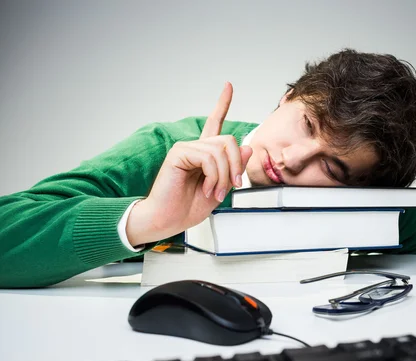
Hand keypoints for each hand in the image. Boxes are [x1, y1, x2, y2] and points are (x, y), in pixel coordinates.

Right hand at [126, 82, 252, 245]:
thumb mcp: (221, 188)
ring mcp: (186, 149)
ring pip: (221, 151)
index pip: (214, 123)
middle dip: (236, 166)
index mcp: (204, 154)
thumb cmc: (189, 207)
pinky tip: (207, 188)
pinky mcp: (178, 154)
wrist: (168, 220)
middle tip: (232, 186)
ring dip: (224, 176)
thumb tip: (247, 147)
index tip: (228, 85)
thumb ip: (234, 169)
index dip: (222, 104)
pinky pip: (208, 158)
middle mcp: (195, 148)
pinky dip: (214, 176)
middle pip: (229, 141)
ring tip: (216, 192)